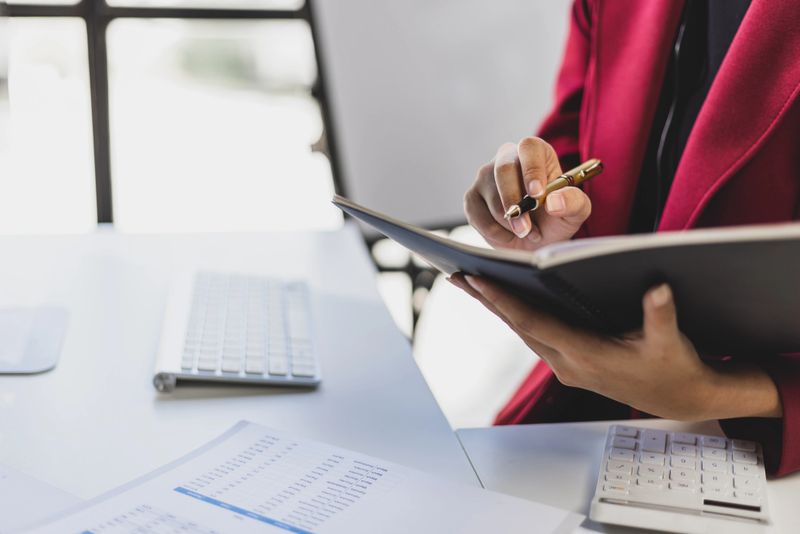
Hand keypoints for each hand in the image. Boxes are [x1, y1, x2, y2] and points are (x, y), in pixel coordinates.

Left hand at [450, 274, 782, 420]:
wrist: (682, 397)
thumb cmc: (676, 367)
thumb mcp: (671, 342)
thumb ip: (661, 315)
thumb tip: (657, 288)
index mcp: (586, 356)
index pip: (534, 324)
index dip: (503, 301)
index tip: (475, 280)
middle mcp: (568, 365)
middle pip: (518, 327)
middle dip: (486, 300)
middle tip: (455, 273)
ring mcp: (567, 367)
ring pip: (523, 332)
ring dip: (496, 308)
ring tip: (469, 282)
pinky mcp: (571, 365)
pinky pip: (535, 337)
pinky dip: (517, 317)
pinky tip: (505, 300)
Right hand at [463, 137, 590, 250]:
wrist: (534, 240)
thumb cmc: (556, 218)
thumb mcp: (576, 212)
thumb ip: (574, 202)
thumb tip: (554, 201)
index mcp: (535, 153)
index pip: (529, 148)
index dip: (532, 169)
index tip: (537, 195)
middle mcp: (507, 158)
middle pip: (503, 169)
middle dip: (514, 201)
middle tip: (526, 227)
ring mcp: (486, 177)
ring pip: (490, 195)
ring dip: (509, 222)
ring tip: (526, 231)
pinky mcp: (472, 197)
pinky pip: (476, 213)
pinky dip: (494, 231)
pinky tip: (508, 234)